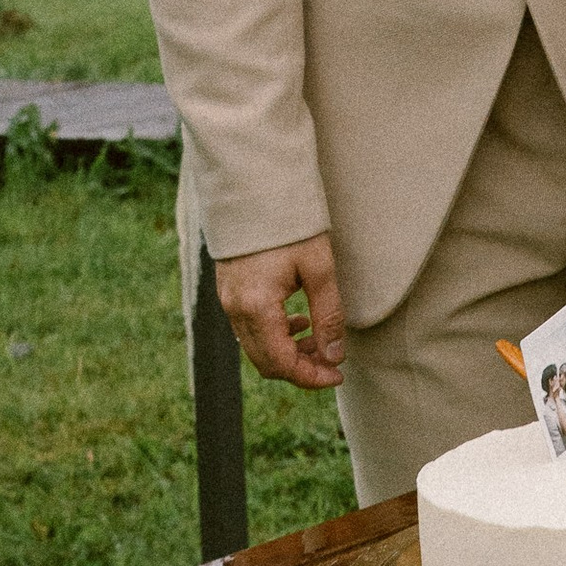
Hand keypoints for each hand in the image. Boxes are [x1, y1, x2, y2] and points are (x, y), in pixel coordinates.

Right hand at [215, 233, 347, 388]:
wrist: (255, 188)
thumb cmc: (290, 225)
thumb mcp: (319, 268)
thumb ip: (328, 316)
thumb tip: (334, 357)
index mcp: (256, 307)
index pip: (281, 364)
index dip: (310, 377)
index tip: (337, 375)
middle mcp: (235, 309)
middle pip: (266, 362)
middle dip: (301, 368)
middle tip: (332, 360)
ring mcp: (227, 300)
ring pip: (257, 347)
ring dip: (288, 352)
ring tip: (320, 339)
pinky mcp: (229, 290)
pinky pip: (249, 329)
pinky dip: (275, 335)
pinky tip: (298, 320)